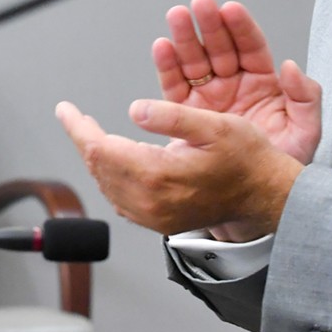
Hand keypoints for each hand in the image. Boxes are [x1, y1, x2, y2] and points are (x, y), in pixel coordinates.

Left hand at [54, 98, 303, 239]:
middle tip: (75, 116)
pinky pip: (120, 199)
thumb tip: (133, 109)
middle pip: (98, 168)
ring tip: (90, 133)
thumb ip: (171, 117)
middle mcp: (151, 202)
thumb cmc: (248, 161)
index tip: (65, 109)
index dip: (77, 127)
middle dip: (83, 139)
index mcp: (158, 175)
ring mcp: (154, 216)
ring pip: (106, 185)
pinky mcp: (159, 221)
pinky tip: (114, 160)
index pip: (99, 149)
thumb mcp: (216, 126)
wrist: (267, 199)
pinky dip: (110, 176)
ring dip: (95, 158)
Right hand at [154, 0, 321, 165]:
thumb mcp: (305, 133)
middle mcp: (234, 85)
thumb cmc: (281, 167)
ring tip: (176, 17)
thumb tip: (294, 68)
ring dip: (185, 38)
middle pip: (220, 47)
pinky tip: (163, 47)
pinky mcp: (187, 113)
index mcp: (263, 84)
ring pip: (196, 60)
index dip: (241, 28)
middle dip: (209, 25)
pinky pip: (175, 85)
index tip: (230, 10)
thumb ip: (306, 98)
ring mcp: (209, 97)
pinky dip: (167, 66)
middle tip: (199, 6)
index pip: (252, 47)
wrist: (254, 201)